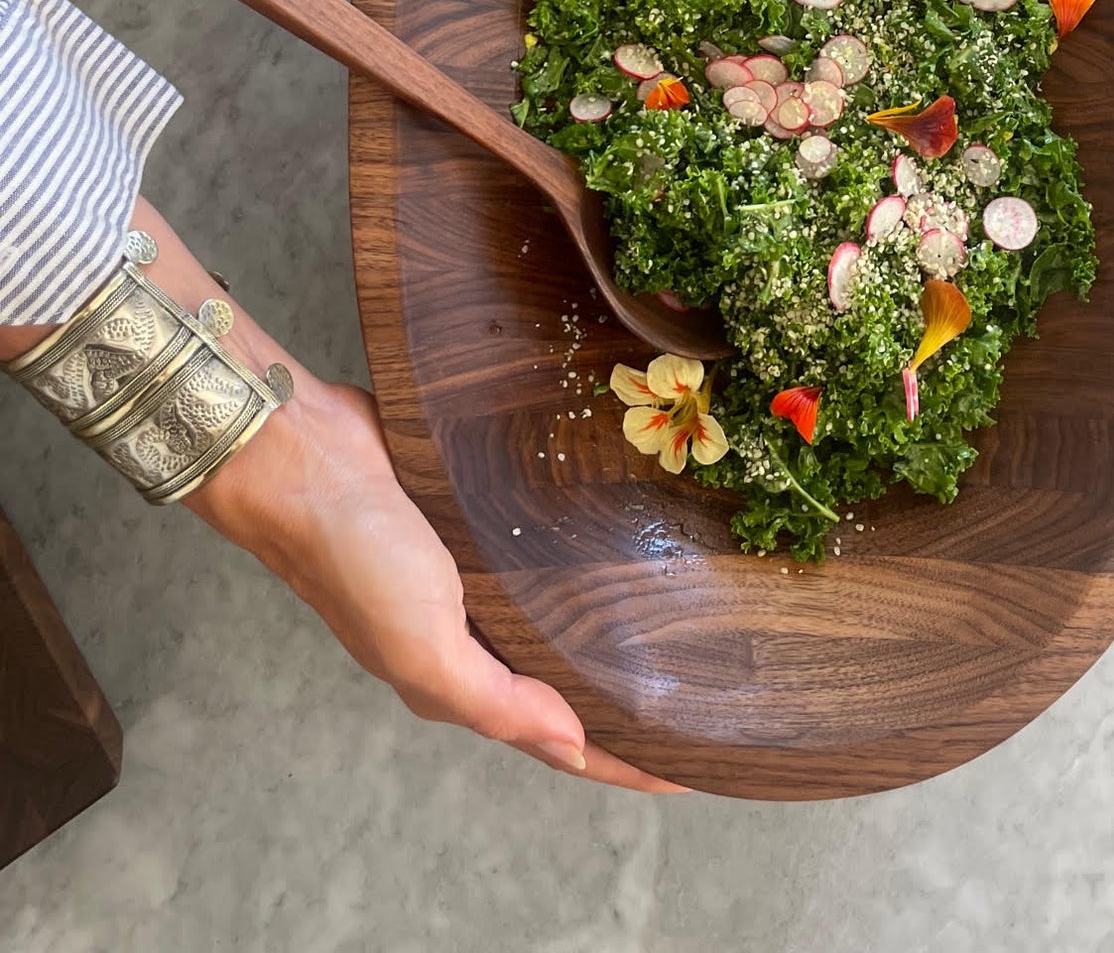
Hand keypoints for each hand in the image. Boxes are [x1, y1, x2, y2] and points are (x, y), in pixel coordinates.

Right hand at [194, 375, 681, 791]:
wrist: (306, 456)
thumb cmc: (354, 554)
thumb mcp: (424, 648)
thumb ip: (497, 701)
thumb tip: (574, 749)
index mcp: (455, 679)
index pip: (556, 736)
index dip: (620, 760)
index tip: (687, 770)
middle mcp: (467, 635)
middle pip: (560, 683)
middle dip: (621, 701)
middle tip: (695, 704)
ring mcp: (472, 576)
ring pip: (552, 618)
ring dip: (605, 629)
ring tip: (674, 631)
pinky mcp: (475, 521)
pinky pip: (537, 555)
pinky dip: (575, 564)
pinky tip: (612, 551)